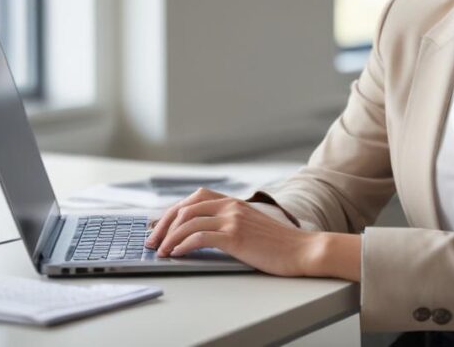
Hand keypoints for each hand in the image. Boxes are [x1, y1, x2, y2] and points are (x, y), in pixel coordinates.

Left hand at [145, 187, 324, 276]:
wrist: (302, 250)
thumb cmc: (278, 243)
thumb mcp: (251, 225)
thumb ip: (229, 223)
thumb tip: (200, 234)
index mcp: (234, 202)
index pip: (193, 199)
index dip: (172, 212)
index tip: (159, 227)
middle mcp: (231, 206)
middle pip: (185, 208)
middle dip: (163, 225)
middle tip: (152, 241)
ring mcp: (233, 219)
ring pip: (188, 222)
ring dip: (169, 238)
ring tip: (161, 251)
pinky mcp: (235, 236)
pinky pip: (199, 237)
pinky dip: (182, 245)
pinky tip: (176, 254)